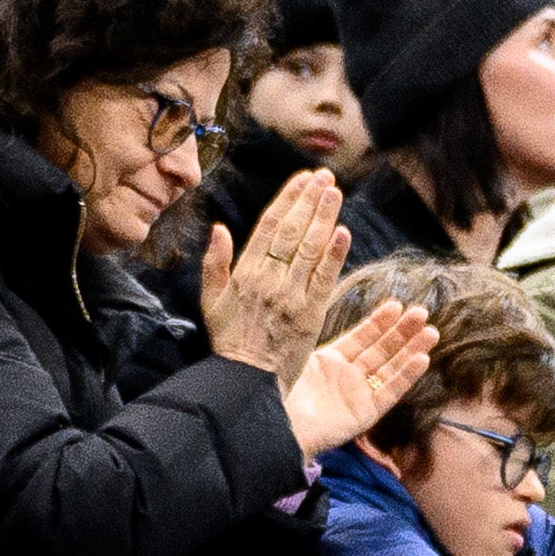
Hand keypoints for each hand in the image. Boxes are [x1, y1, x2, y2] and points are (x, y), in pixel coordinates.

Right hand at [200, 172, 352, 377]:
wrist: (245, 378)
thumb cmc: (228, 339)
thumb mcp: (211, 299)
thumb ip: (214, 263)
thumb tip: (219, 228)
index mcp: (245, 272)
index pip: (269, 226)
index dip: (288, 199)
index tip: (303, 178)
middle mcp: (268, 279)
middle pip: (293, 232)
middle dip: (310, 201)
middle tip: (326, 177)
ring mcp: (291, 296)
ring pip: (309, 250)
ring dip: (324, 218)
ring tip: (335, 192)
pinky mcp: (310, 315)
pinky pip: (324, 280)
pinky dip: (333, 255)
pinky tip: (343, 232)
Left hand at [274, 297, 434, 459]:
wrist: (275, 423)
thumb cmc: (277, 386)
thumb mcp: (295, 352)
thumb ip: (311, 332)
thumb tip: (313, 301)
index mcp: (327, 360)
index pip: (360, 337)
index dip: (379, 322)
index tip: (397, 305)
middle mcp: (346, 376)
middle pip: (381, 350)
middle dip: (402, 331)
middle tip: (422, 313)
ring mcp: (357, 394)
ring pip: (391, 368)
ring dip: (412, 350)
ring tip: (432, 332)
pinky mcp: (366, 413)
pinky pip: (390, 391)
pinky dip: (406, 376)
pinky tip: (422, 359)